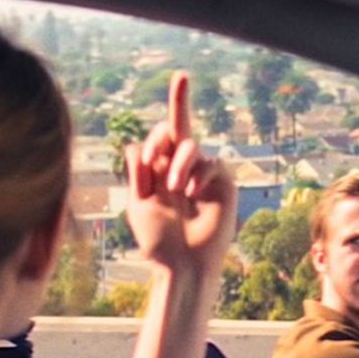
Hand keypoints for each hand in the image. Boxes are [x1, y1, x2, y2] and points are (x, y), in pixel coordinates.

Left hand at [125, 72, 236, 276]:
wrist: (182, 264)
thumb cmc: (158, 240)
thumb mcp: (138, 205)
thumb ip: (137, 173)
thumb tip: (136, 144)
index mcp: (159, 169)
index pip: (163, 134)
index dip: (171, 113)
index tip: (175, 93)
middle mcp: (182, 167)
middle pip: (179, 127)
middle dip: (171, 121)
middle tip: (159, 150)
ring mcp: (203, 174)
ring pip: (190, 145)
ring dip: (179, 163)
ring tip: (175, 189)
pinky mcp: (222, 184)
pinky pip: (212, 163)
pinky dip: (199, 174)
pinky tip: (193, 193)